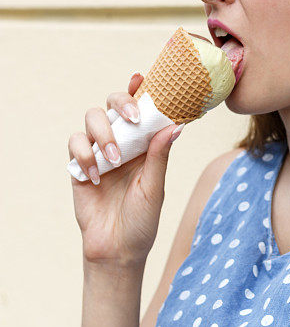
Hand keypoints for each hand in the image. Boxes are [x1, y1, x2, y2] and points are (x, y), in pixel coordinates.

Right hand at [68, 72, 184, 266]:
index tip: (140, 77)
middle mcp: (123, 142)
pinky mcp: (79, 166)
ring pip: (92, 118)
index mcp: (146, 144)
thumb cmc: (142, 220)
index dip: (140, 90)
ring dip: (104, 134)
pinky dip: (84, 154)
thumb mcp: (155, 187)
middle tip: (133, 119)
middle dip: (121, 103)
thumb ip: (160, 156)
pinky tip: (95, 175)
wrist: (116, 249)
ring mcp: (99, 152)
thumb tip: (176, 125)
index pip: (142, 109)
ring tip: (113, 160)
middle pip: (113, 103)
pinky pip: (75, 144)